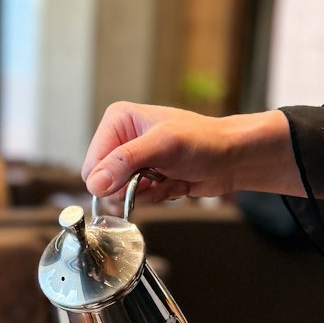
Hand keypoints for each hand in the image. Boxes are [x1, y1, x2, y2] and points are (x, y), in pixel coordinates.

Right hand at [82, 103, 298, 202]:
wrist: (231, 158)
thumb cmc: (204, 142)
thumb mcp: (163, 146)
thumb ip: (125, 161)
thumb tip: (95, 183)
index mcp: (118, 121)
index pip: (92, 164)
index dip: (110, 179)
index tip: (135, 179)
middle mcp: (121, 140)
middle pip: (102, 182)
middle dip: (128, 187)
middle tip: (153, 178)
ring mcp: (133, 162)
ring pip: (117, 195)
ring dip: (144, 194)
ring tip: (166, 178)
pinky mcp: (144, 179)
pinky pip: (135, 200)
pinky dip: (154, 198)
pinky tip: (171, 184)